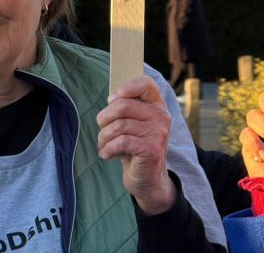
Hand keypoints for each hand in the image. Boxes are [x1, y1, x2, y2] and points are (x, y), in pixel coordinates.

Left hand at [97, 75, 175, 214]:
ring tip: (104, 145)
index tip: (113, 98)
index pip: (146, 84)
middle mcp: (161, 116)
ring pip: (119, 126)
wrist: (148, 179)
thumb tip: (113, 97)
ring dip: (103, 137)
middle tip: (101, 128)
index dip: (127, 87)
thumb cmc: (135, 147)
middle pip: (123, 106)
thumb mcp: (132, 125)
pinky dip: (108, 149)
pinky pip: (121, 142)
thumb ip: (126, 108)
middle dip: (104, 118)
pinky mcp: (151, 149)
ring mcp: (158, 133)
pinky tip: (107, 154)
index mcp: (157, 105)